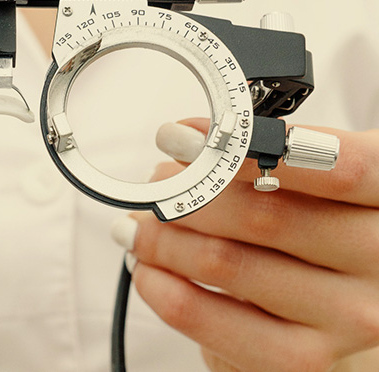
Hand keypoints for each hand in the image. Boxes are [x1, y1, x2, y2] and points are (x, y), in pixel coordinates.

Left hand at [117, 120, 378, 371]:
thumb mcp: (317, 175)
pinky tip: (148, 269)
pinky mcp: (306, 359)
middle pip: (265, 216)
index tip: (180, 137)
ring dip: (163, 239)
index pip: (333, 166)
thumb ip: (267, 153)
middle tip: (153, 183)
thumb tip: (185, 145)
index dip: (246, 146)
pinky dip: (164, 288)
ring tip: (137, 225)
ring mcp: (350, 316)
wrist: (346, 297)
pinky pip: (212, 321)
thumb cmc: (323, 220)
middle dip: (189, 193)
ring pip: (228, 264)